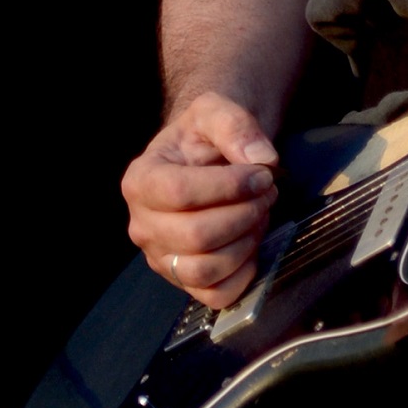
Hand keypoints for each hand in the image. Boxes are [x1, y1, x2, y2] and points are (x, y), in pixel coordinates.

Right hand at [122, 93, 279, 308]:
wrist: (205, 159)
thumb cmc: (204, 138)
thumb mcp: (214, 111)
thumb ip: (235, 125)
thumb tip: (261, 158)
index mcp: (140, 181)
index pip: (179, 192)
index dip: (229, 186)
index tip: (262, 173)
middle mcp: (142, 225)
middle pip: (195, 235)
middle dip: (244, 213)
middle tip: (266, 193)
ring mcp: (161, 258)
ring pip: (206, 269)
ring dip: (246, 241)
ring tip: (258, 214)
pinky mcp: (185, 281)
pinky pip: (216, 295)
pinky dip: (243, 273)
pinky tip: (251, 243)